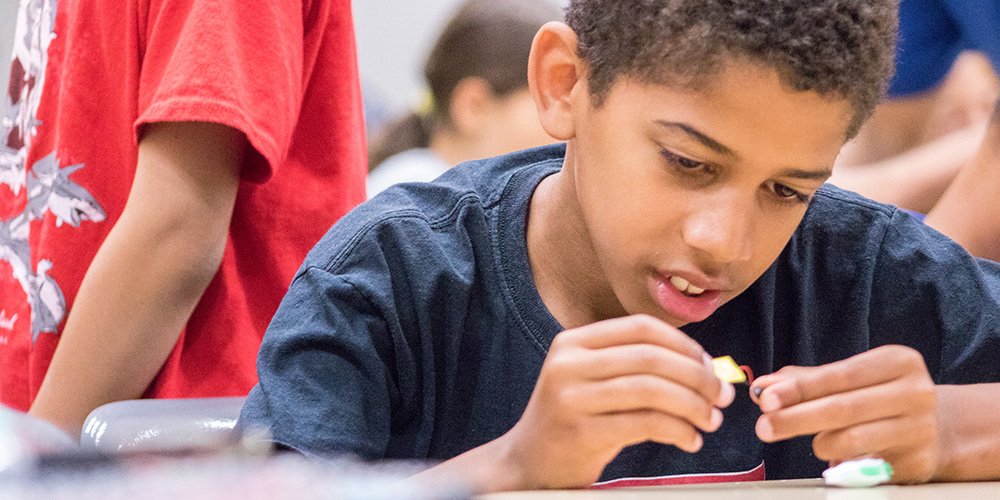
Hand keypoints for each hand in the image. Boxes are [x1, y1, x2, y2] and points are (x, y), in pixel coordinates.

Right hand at [497, 314, 734, 488]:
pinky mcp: (580, 432)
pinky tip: (690, 439)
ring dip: (693, 405)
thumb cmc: (574, 421)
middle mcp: (569, 363)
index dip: (684, 345)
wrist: (528, 463)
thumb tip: (704, 367)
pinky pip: (645, 424)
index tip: (709, 367)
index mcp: (574, 342)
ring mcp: (571, 397)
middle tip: (722, 397)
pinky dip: (678, 431)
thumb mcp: (592, 380)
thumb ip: (634, 367)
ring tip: (710, 420)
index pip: (641, 328)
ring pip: (652, 390)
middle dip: (698, 377)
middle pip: (651, 358)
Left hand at [751, 345, 939, 482]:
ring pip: (853, 439)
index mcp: (898, 361)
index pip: (839, 375)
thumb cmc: (878, 398)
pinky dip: (841, 462)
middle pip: (844, 408)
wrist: (935, 430)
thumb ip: (805, 382)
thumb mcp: (850, 380)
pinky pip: (864, 466)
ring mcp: (920, 428)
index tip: (767, 398)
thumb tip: (763, 387)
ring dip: (820, 442)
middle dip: (796, 418)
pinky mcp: (918, 461)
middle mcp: (915, 392)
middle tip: (765, 427)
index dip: (800, 389)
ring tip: (816, 442)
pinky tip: (836, 458)